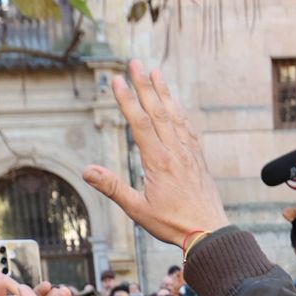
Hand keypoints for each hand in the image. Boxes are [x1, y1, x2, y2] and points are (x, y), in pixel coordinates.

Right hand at [82, 60, 229, 248]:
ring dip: (164, 92)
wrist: (209, 233)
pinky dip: (180, 112)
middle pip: (157, 111)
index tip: (116, 79)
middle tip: (134, 62)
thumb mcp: (137, 209)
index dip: (127, 99)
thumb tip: (87, 170)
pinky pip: (188, 129)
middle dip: (144, 84)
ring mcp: (189, 153)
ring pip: (174, 116)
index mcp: (158, 162)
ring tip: (155, 72)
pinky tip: (176, 104)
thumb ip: (112, 187)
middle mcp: (175, 152)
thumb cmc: (172, 224)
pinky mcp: (198, 159)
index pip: (139, 122)